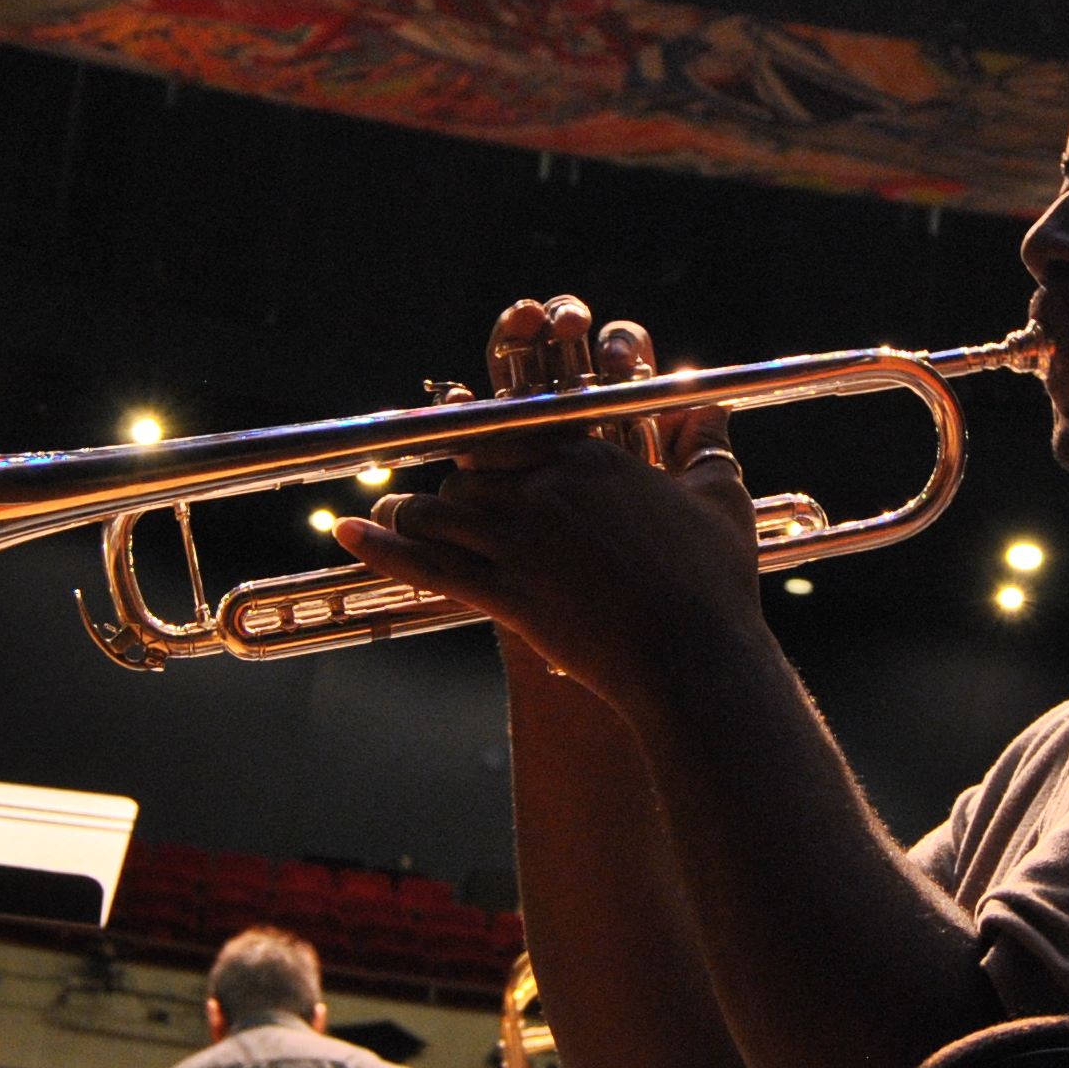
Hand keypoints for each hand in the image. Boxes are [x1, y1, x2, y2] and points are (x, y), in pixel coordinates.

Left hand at [340, 296, 760, 708]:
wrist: (695, 659)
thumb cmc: (716, 582)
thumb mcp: (721, 501)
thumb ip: (710, 446)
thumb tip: (713, 409)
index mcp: (591, 457)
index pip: (517, 429)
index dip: (483, 433)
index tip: (460, 430)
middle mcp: (547, 489)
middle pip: (471, 468)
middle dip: (449, 483)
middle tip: (429, 492)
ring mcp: (522, 541)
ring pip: (441, 511)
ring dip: (409, 514)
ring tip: (389, 517)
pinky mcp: (507, 593)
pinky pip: (429, 565)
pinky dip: (382, 549)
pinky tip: (347, 534)